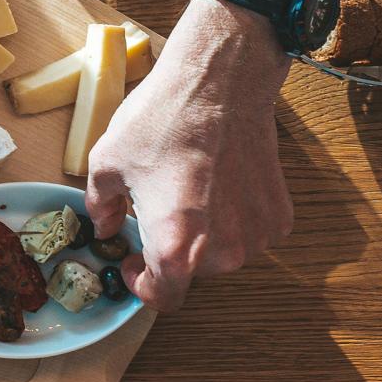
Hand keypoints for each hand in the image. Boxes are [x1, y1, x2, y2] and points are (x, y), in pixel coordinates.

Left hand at [85, 0, 294, 310]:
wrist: (220, 84)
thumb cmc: (162, 121)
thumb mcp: (107, 163)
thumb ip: (101, 208)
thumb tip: (106, 228)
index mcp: (176, 248)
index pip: (163, 296)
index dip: (143, 285)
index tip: (133, 262)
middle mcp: (223, 252)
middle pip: (191, 272)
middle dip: (169, 249)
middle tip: (154, 210)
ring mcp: (257, 236)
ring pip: (222, 253)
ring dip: (203, 234)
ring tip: (186, 188)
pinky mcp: (280, 215)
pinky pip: (250, 232)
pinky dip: (233, 217)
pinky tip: (217, 182)